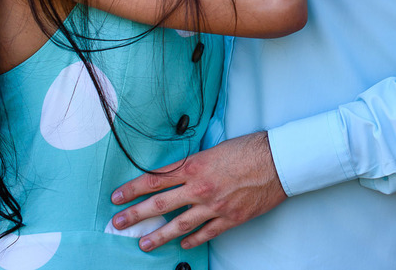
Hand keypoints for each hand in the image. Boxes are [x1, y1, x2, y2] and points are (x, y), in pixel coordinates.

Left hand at [109, 131, 286, 251]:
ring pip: (178, 225)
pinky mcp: (230, 218)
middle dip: (135, 215)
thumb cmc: (249, 149)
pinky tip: (183, 245)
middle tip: (118, 223)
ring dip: (158, 236)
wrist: (278, 161)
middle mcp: (199, 188)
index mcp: (194, 166)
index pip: (155, 179)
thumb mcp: (214, 149)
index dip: (133, 189)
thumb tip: (177, 173)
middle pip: (160, 204)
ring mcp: (214, 206)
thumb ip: (194, 164)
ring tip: (144, 243)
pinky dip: (192, 240)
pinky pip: (206, 233)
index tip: (117, 197)